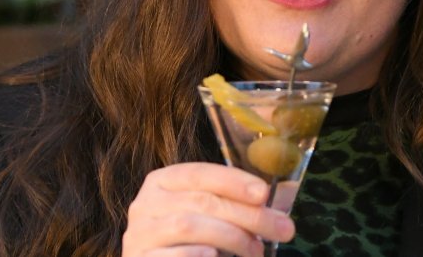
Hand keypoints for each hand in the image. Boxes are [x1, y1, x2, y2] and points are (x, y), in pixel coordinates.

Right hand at [122, 162, 294, 256]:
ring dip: (231, 237)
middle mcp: (146, 203)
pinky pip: (171, 255)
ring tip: (256, 250)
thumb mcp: (209, 214)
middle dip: (247, 215)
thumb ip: (235, 204)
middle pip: (202, 201)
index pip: (200, 173)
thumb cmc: (188, 240)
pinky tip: (216, 256)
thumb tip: (282, 203)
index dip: (234, 181)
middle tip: (282, 229)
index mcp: (164, 181)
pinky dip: (196, 254)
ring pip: (189, 226)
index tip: (264, 193)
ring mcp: (139, 233)